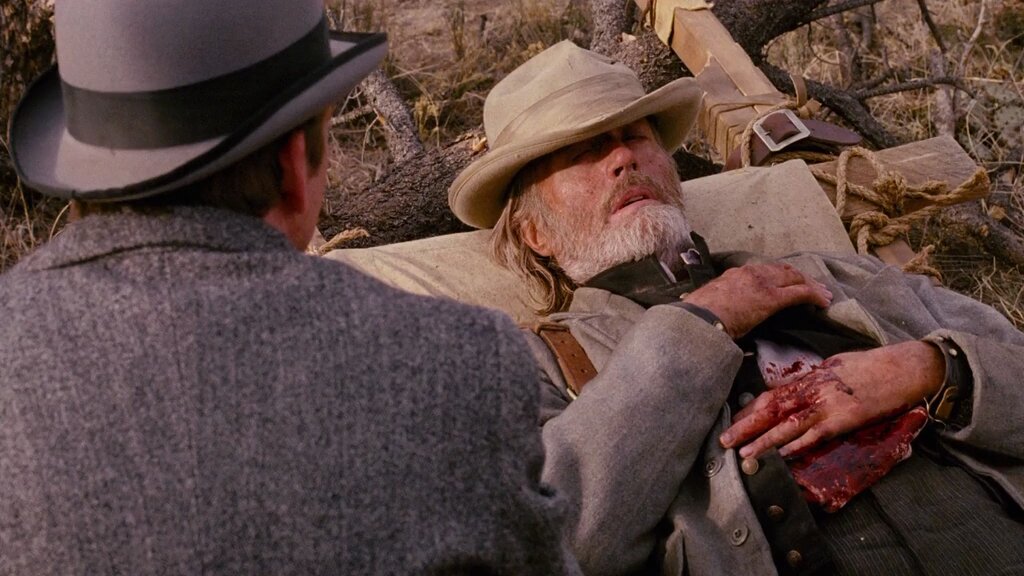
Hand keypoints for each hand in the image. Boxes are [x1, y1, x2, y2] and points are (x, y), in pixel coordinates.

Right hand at [683, 263, 831, 338]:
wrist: (698, 320)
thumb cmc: (698, 316)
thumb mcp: (710, 302)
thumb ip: (721, 301)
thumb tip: (718, 311)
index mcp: (736, 274)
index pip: (766, 270)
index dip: (783, 275)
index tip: (790, 282)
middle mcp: (752, 272)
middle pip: (785, 270)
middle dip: (802, 278)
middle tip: (815, 287)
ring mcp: (763, 283)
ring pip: (796, 278)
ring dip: (811, 285)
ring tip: (823, 295)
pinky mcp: (772, 298)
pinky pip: (800, 293)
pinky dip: (814, 296)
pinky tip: (824, 302)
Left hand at [719, 341, 944, 458]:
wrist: (905, 367)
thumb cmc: (872, 366)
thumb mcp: (835, 366)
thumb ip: (812, 380)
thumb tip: (793, 391)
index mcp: (810, 378)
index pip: (772, 395)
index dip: (749, 408)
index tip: (731, 419)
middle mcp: (814, 391)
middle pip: (772, 409)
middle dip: (746, 425)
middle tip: (724, 439)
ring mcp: (829, 405)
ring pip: (788, 425)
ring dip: (764, 441)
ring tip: (744, 454)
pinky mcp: (846, 419)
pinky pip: (817, 435)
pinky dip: (798, 444)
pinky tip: (782, 453)